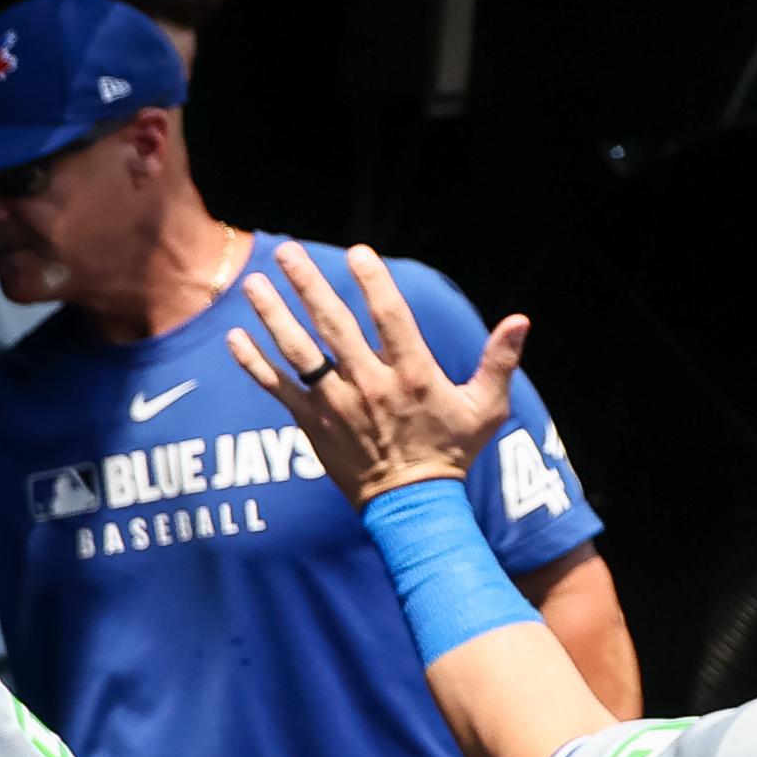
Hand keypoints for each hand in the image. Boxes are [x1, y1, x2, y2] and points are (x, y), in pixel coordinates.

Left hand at [226, 242, 522, 503]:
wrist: (412, 505)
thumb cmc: (452, 451)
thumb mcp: (486, 407)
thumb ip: (499, 361)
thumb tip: (521, 320)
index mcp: (412, 375)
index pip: (390, 318)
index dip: (373, 283)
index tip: (358, 253)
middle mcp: (369, 385)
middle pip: (333, 325)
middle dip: (308, 285)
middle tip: (286, 251)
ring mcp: (336, 404)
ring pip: (298, 352)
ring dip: (273, 315)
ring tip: (252, 284)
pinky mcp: (312, 423)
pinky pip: (276, 388)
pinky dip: (253, 363)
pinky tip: (234, 337)